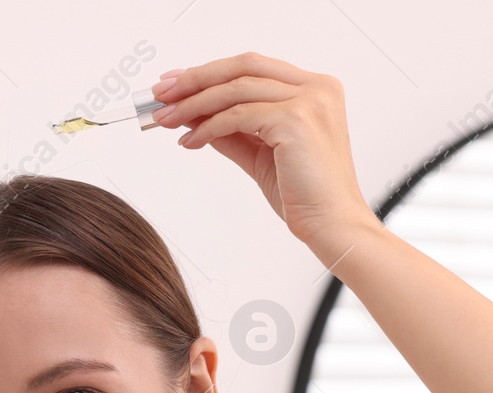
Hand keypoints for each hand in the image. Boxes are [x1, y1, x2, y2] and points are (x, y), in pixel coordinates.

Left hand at [150, 52, 378, 249]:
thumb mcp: (261, 154)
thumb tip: (195, 117)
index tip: (177, 83)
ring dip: (195, 104)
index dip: (211, 72)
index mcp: (314, 89)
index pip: (253, 68)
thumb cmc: (304, 195)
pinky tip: (190, 141)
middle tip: (161, 94)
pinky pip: (238, 116)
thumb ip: (233, 131)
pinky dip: (208, 127)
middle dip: (196, 79)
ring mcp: (308, 101)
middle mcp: (315, 87)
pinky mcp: (296, 120)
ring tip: (166, 120)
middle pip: (243, 67)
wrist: (330, 225)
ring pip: (236, 89)